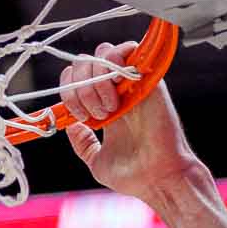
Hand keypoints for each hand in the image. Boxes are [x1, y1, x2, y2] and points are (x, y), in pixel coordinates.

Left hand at [59, 41, 201, 202]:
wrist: (158, 178)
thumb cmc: (133, 176)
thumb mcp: (97, 162)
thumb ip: (83, 144)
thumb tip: (70, 126)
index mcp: (104, 106)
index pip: (76, 79)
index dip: (68, 90)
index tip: (79, 117)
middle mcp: (117, 91)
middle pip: (84, 62)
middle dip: (79, 87)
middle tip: (95, 115)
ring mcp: (133, 82)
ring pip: (102, 52)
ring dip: (95, 81)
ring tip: (108, 110)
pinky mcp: (148, 77)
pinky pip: (127, 49)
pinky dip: (113, 67)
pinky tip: (116, 98)